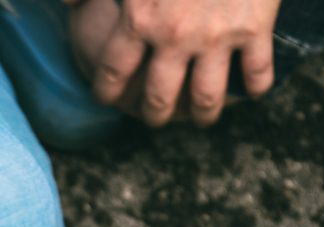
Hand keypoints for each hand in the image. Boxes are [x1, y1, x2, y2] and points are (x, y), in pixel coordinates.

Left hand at [83, 0, 281, 125]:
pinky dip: (255, 87)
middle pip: (159, 99)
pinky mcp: (254, 28)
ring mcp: (216, 36)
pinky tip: (252, 91)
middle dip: (155, 115)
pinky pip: (256, 72)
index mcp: (138, 19)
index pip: (112, 74)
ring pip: (207, 99)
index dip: (106, 92)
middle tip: (157, 117)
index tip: (107, 99)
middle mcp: (174, 36)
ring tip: (203, 117)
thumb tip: (66, 3)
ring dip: (204, 115)